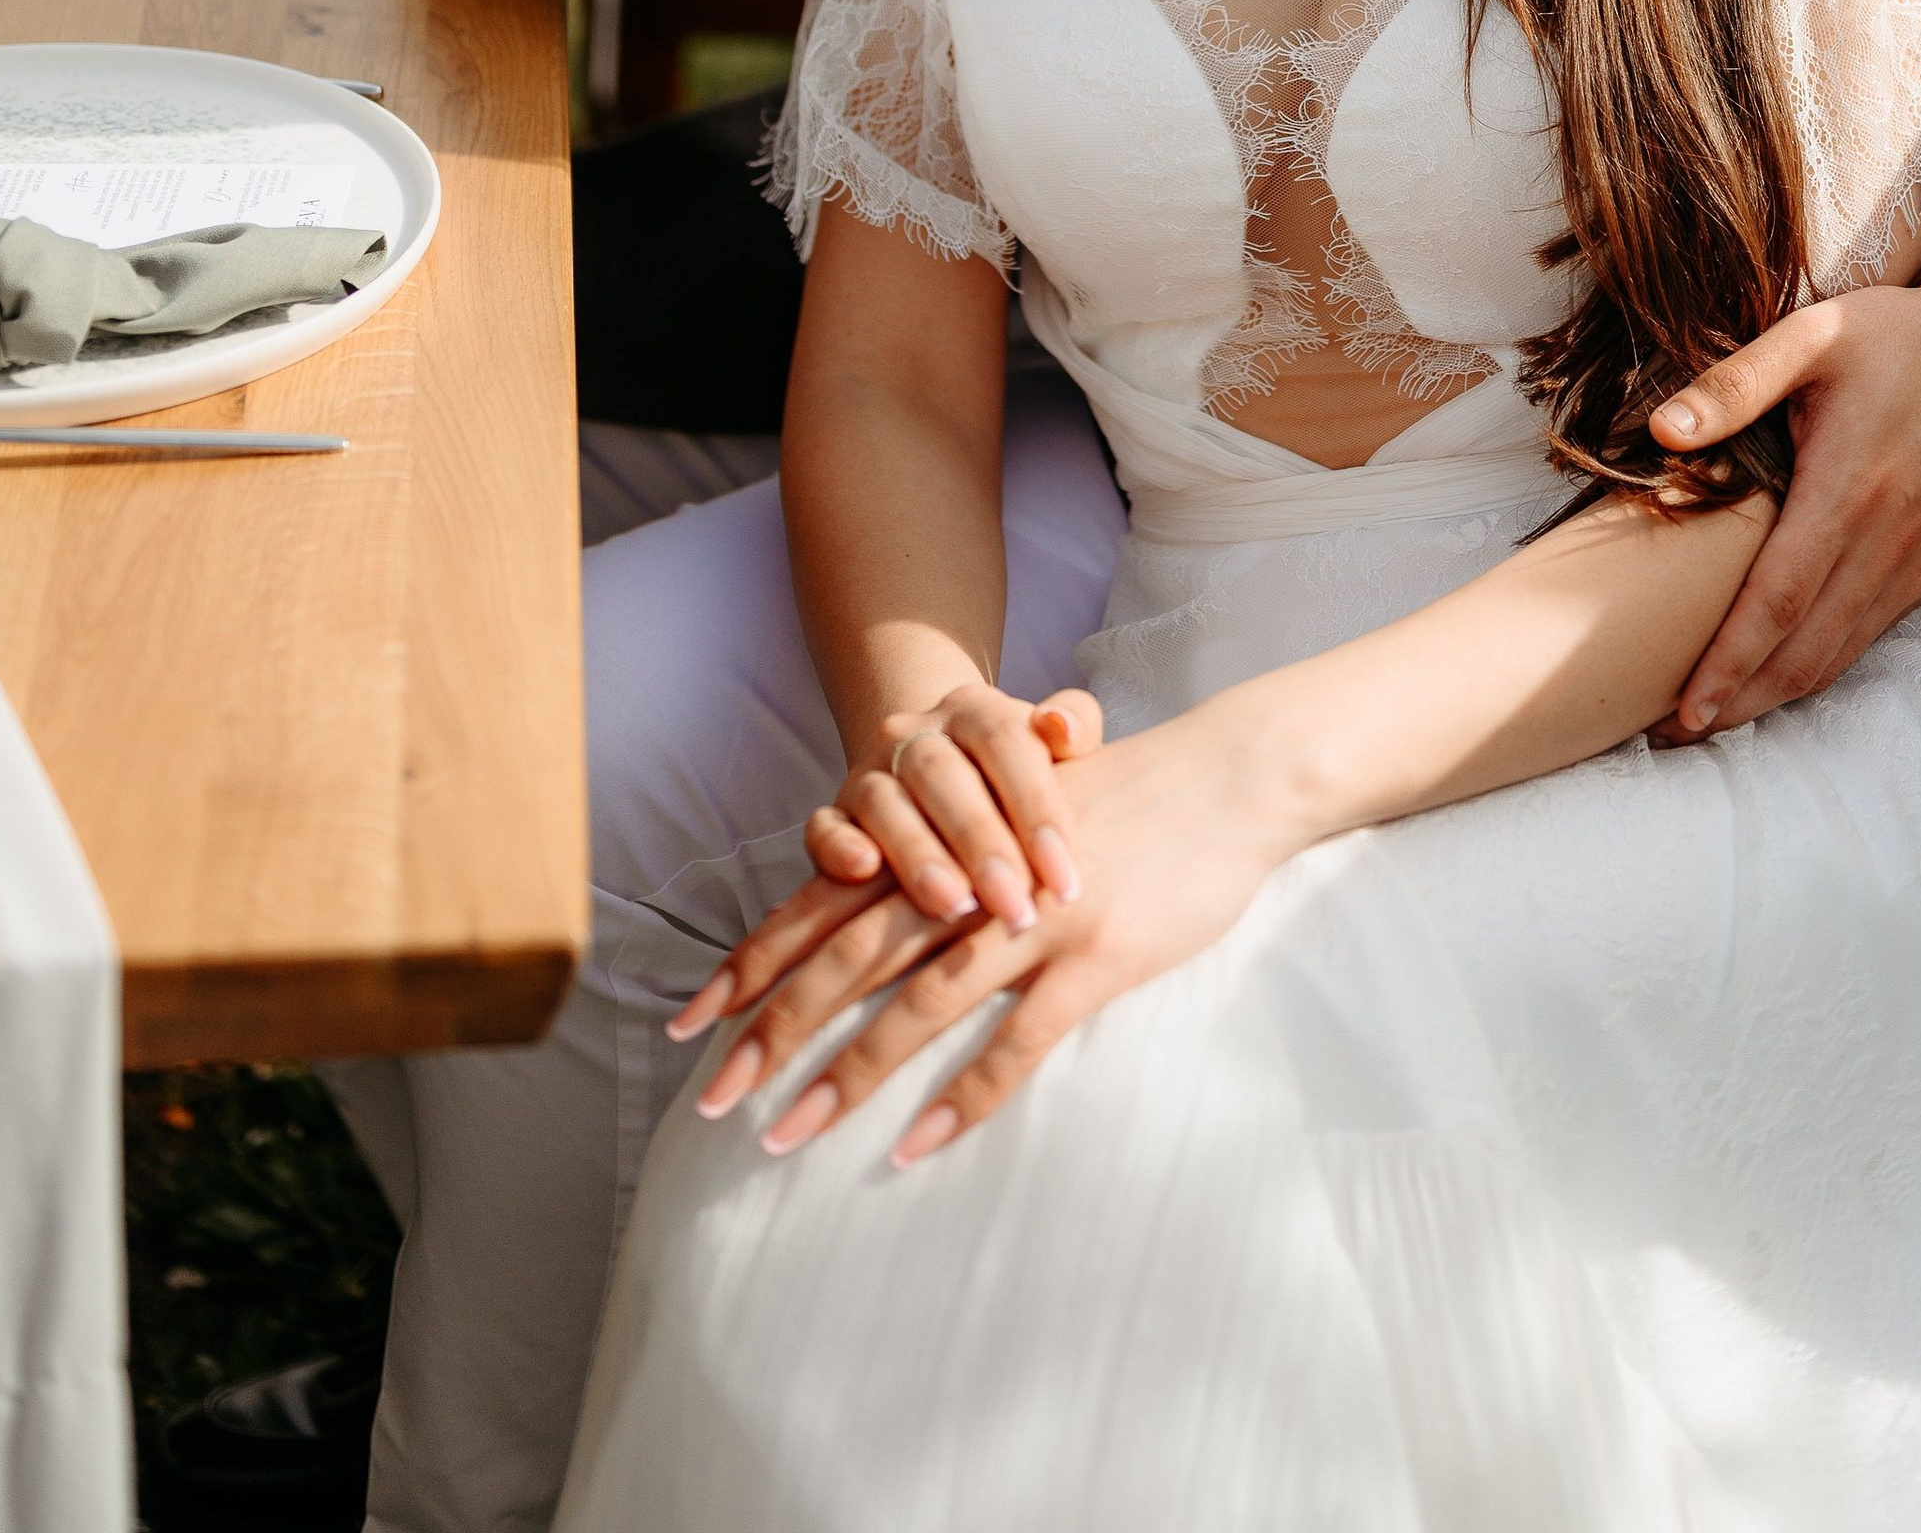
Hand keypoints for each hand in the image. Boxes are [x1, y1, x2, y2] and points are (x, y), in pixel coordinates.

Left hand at [669, 710, 1290, 1164]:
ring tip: (787, 1134)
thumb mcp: (1025, 811)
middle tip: (713, 1096)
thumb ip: (956, 855)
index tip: (693, 1018)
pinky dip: (964, 1095)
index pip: (830, 903)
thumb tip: (885, 908)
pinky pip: (1017, 1038)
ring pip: (919, 1002)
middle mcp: (973, 876)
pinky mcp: (1096, 954)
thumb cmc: (1128, 801)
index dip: (760, 959)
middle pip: (853, 957)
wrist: (1227, 776)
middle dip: (777, 1027)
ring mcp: (1034, 917)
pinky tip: (917, 1144)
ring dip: (849, 1073)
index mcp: (949, 842)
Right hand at [805, 684, 1103, 931]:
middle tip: (1015, 909)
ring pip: (885, 804)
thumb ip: (1074, 725)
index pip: (1006, 744)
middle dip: (982, 846)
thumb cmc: (1016, 777)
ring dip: (919, 856)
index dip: (1038, 812)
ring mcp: (869, 772)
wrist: (941, 773)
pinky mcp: (835, 814)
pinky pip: (823, 826)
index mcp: (975, 709)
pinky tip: (863, 872)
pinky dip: (837, 848)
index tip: (1067, 882)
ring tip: (955, 906)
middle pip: (944, 776)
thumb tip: (1064, 729)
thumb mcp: (1053, 748)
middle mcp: (915, 734)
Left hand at [1648, 281, 1920, 736]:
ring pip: (1840, 655)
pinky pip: (1871, 633)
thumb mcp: (1814, 336)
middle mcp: (1886, 544)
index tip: (1681, 708)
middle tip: (1673, 731)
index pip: (1776, 603)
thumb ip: (1735, 385)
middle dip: (1738, 701)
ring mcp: (1915, 562)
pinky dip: (1823, 666)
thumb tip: (1662, 432)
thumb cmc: (1904, 337)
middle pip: (1804, 652)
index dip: (1727, 664)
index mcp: (1848, 492)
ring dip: (1778, 696)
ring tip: (1715, 716)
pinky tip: (1784, 674)